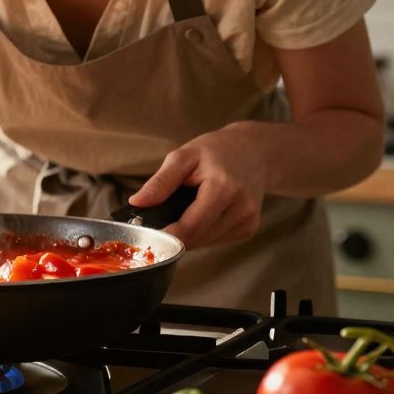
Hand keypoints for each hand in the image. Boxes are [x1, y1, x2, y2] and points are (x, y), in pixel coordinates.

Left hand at [127, 127, 266, 249]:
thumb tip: (137, 203)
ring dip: (189, 234)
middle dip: (174, 234)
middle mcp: (241, 208)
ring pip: (205, 243)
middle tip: (161, 217)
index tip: (147, 233)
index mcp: (223, 188)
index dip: (164, 235)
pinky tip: (203, 213)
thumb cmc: (216, 150)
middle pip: (196, 239)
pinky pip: (216, 240)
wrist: (256, 151)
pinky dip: (203, 232)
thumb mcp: (184, 156)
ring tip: (186, 209)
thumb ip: (161, 181)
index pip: (189, 228)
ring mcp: (248, 221)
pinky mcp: (250, 228)